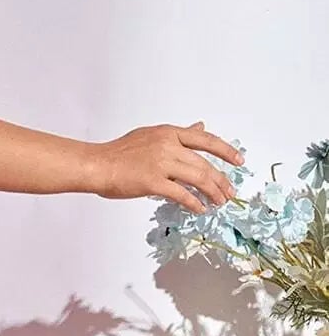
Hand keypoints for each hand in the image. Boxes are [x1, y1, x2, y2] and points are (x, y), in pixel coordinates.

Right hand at [91, 120, 243, 213]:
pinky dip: (194, 203)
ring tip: (219, 202)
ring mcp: (160, 163)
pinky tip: (199, 209)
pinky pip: (181, 194)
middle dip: (220, 180)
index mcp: (168, 132)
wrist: (96, 165)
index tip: (239, 161)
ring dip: (212, 192)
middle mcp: (167, 145)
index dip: (225, 150)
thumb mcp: (150, 135)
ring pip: (197, 178)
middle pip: (204, 164)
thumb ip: (176, 134)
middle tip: (228, 192)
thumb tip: (199, 126)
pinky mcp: (152, 182)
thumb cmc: (118, 153)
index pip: (205, 140)